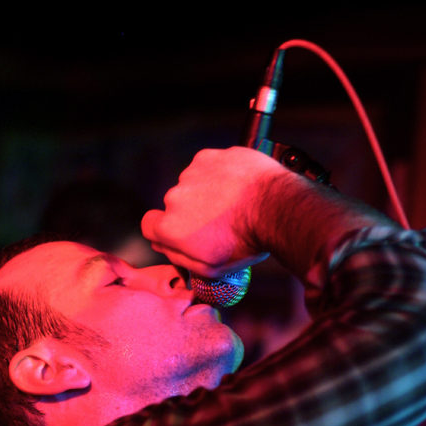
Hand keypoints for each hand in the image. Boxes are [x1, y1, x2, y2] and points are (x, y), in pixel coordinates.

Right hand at [141, 147, 285, 277]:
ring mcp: (191, 174)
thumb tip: (162, 245)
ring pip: (192, 185)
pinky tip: (236, 187)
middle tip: (220, 222)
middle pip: (174, 205)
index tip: (182, 232)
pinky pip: (206, 167)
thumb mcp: (210, 268)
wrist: (277, 209)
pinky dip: (218, 175)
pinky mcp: (209, 157)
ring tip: (232, 204)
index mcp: (171, 228)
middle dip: (191, 212)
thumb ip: (179, 257)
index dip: (165, 230)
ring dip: (206, 193)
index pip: (149, 225)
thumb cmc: (246, 241)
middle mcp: (174, 198)